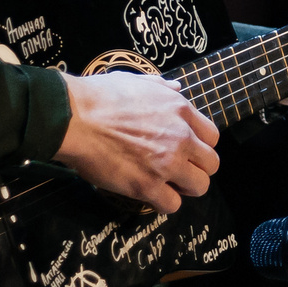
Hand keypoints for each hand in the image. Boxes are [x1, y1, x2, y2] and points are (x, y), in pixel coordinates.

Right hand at [55, 71, 221, 213]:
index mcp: (181, 110)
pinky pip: (172, 205)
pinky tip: (150, 195)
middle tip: (177, 169)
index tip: (186, 150)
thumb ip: (162, 87)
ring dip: (184, 188)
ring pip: (199, 187)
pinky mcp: (147, 186)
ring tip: (166, 184)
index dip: (200, 145)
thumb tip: (177, 88)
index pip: (212, 136)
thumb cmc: (101, 96)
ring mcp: (167, 164)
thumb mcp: (138, 81)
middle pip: (211, 164)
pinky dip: (163, 202)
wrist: (74, 118)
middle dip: (197, 168)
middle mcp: (181, 138)